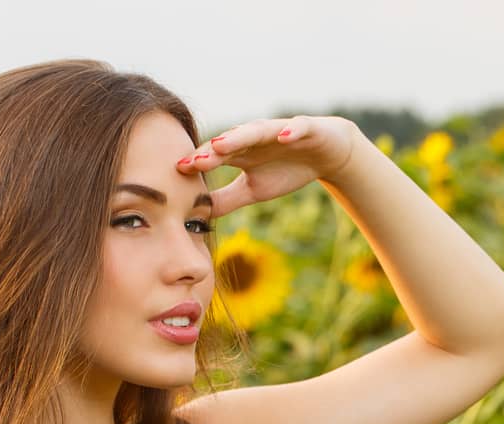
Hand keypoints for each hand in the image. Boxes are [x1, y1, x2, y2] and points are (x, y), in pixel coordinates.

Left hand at [176, 115, 360, 216]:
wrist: (326, 154)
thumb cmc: (286, 170)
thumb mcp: (254, 190)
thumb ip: (226, 200)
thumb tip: (198, 215)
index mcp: (240, 153)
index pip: (214, 158)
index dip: (197, 164)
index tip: (177, 173)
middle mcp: (253, 139)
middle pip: (229, 143)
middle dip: (211, 152)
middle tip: (193, 162)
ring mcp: (278, 131)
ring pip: (256, 131)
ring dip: (239, 137)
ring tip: (223, 145)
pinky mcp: (304, 129)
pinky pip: (297, 128)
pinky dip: (290, 131)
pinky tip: (284, 136)